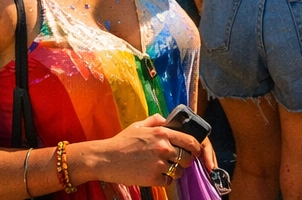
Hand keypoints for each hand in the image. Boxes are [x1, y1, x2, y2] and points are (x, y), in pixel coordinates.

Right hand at [83, 114, 202, 187]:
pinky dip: (166, 180)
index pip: (190, 140)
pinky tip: (158, 176)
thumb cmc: (121, 142)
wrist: (105, 159)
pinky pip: (168, 181)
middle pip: (187, 158)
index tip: (196, 151)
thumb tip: (166, 119)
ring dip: (176, 171)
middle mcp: (163, 147)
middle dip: (186, 161)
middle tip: (180, 162)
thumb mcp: (138, 125)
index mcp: (162, 133)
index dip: (196, 147)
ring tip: (168, 170)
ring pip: (179, 171)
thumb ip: (155, 120)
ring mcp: (159, 164)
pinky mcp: (152, 178)